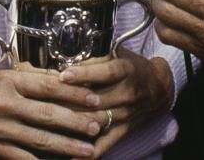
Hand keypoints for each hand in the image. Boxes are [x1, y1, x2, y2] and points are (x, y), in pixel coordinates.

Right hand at [0, 63, 102, 158]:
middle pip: (49, 115)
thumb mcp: (1, 73)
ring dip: (67, 146)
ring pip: (40, 140)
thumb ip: (29, 80)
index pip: (49, 86)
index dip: (74, 94)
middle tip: (100, 125)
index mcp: (9, 80)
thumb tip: (63, 83)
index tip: (95, 98)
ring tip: (89, 150)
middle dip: (77, 122)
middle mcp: (4, 104)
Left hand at [59, 54, 173, 155]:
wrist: (159, 88)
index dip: (84, 74)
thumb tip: (65, 57)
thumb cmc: (132, 67)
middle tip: (44, 100)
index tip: (63, 74)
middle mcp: (127, 93)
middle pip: (96, 100)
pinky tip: (71, 158)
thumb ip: (96, 56)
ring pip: (96, 121)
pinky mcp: (123, 130)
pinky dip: (89, 154)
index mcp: (126, 70)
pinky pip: (105, 144)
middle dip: (70, 100)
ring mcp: (125, 114)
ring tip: (49, 125)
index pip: (105, 72)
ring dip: (73, 124)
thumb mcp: (119, 54)